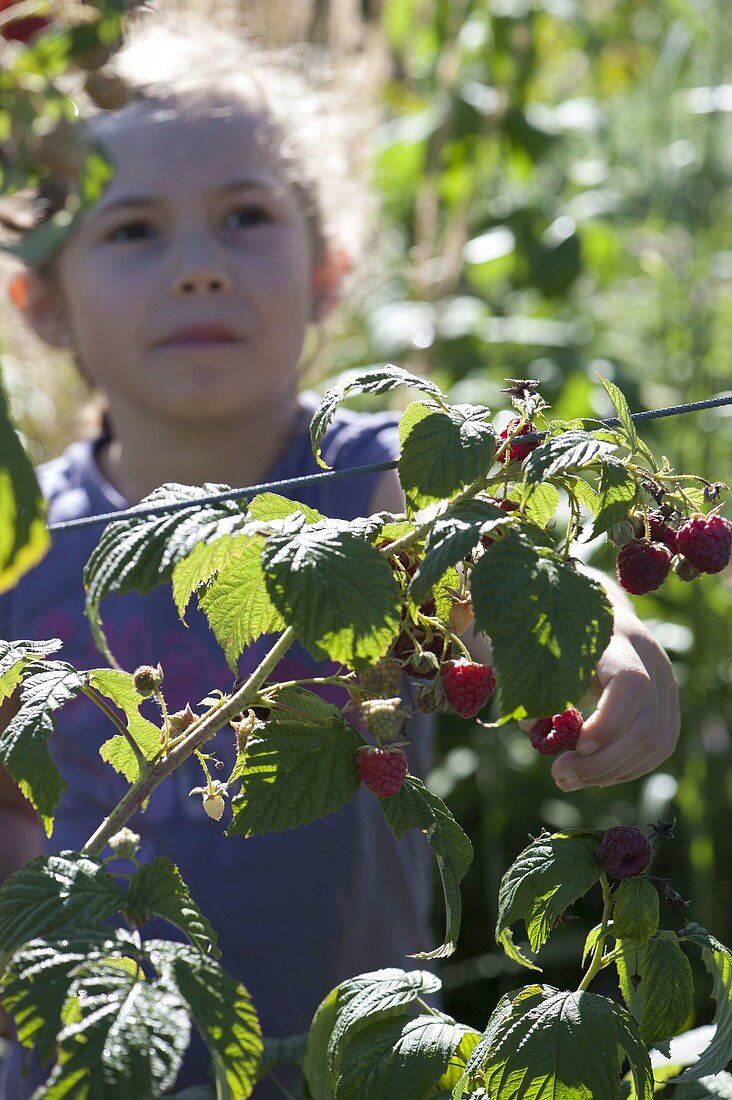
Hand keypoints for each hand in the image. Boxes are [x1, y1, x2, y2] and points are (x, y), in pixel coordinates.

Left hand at [521, 609, 679, 790]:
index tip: (574, 745)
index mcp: (616, 637)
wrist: (591, 604)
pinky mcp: (667, 702)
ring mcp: (665, 681)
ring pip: (658, 741)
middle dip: (603, 761)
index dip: (607, 724)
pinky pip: (659, 746)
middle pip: (647, 724)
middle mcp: (650, 659)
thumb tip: (530, 727)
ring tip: (570, 777)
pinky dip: (626, 766)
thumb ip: (532, 683)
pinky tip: (594, 772)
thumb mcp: (536, 646)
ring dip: (613, 771)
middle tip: (559, 776)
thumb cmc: (553, 626)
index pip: (632, 684)